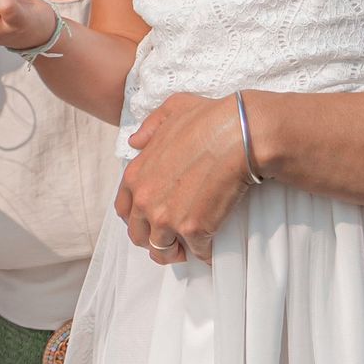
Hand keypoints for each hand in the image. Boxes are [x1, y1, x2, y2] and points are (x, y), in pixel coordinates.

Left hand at [118, 93, 247, 261]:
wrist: (240, 135)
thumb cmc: (210, 118)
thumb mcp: (173, 109)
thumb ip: (150, 127)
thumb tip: (136, 142)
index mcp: (136, 175)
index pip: (123, 210)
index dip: (137, 218)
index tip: (152, 221)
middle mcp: (145, 200)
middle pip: (139, 236)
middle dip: (153, 241)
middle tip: (172, 240)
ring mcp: (167, 218)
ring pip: (162, 251)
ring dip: (176, 253)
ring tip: (190, 250)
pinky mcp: (193, 231)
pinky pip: (197, 253)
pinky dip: (206, 254)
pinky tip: (213, 248)